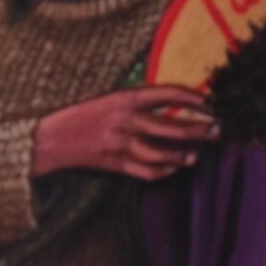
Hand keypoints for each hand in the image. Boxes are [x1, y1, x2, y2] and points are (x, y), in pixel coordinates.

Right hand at [30, 86, 217, 179]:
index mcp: (125, 97)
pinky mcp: (114, 164)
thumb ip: (139, 102)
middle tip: (216, 131)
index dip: (194, 97)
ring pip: (162, 153)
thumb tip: (174, 105)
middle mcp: (125, 120)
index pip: (169, 93)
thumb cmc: (82, 116)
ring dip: (183, 155)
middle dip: (199, 129)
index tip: (210, 102)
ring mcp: (120, 144)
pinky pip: (146, 171)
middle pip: (172, 126)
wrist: (50, 138)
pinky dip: (163, 171)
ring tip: (195, 155)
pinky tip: (173, 168)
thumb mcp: (110, 99)